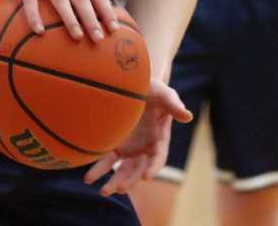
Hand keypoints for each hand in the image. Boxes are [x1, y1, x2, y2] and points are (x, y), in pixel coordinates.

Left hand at [82, 77, 191, 195]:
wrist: (135, 84)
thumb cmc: (153, 89)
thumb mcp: (164, 93)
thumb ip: (174, 104)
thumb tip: (188, 116)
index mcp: (159, 138)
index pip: (158, 157)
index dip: (154, 167)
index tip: (147, 177)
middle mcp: (145, 147)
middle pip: (139, 169)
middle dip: (130, 181)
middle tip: (120, 189)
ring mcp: (130, 148)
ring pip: (123, 169)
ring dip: (114, 181)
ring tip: (103, 191)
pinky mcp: (116, 144)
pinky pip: (107, 159)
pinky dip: (99, 169)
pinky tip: (89, 178)